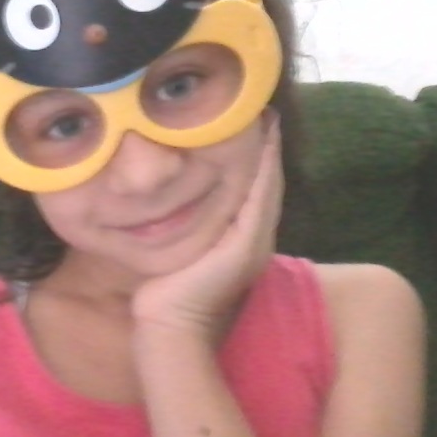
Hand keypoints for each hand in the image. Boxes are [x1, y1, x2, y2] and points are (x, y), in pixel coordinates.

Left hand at [131, 113, 283, 346]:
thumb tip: (172, 197)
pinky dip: (264, 168)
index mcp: (244, 241)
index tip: (257, 123)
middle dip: (269, 147)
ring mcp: (256, 243)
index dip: (260, 157)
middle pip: (268, 183)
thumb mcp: (181, 246)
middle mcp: (257, 240)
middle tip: (267, 110)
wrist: (168, 326)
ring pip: (269, 186)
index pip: (256, 190)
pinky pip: (261, 197)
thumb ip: (187, 224)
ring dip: (271, 151)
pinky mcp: (247, 246)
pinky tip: (264, 141)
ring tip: (268, 118)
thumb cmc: (165, 291)